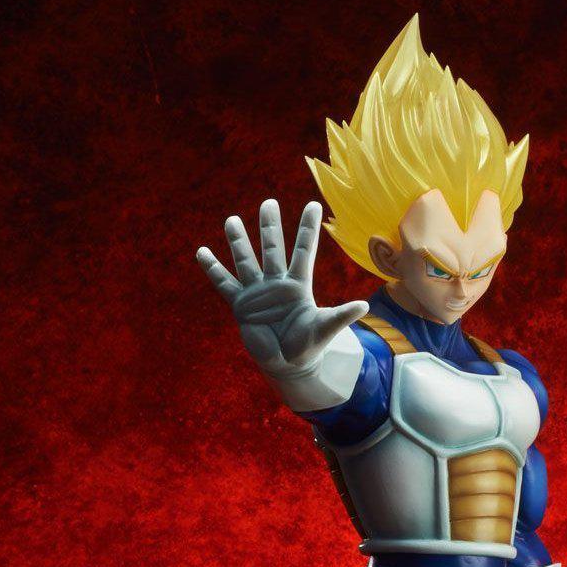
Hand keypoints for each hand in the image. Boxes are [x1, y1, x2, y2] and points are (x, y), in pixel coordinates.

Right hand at [197, 200, 366, 371]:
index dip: (308, 228)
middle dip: (270, 226)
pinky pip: (224, 283)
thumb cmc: (308, 345)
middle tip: (269, 203)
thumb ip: (341, 315)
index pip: (305, 250)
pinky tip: (202, 251)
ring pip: (246, 260)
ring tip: (231, 220)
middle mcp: (277, 283)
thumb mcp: (325, 329)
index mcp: (298, 285)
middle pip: (273, 248)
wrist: (287, 364)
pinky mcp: (241, 304)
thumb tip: (364, 305)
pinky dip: (213, 269)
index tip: (313, 205)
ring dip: (239, 241)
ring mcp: (258, 292)